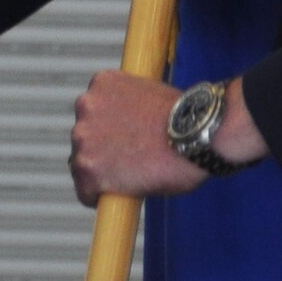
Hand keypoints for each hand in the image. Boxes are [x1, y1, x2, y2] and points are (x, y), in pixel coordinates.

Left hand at [71, 72, 268, 204]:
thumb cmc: (186, 117)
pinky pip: (86, 192)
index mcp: (102, 83)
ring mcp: (83, 138)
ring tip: (131, 176)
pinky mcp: (88, 169)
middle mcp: (86, 105)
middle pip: (84, 136)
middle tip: (130, 158)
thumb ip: (129, 108)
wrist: (198, 133)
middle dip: (103, 148)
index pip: (93, 110)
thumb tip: (127, 129)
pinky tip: (121, 195)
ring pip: (82, 164)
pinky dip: (100, 197)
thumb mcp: (151, 93)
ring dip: (102, 171)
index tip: (121, 139)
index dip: (108, 128)